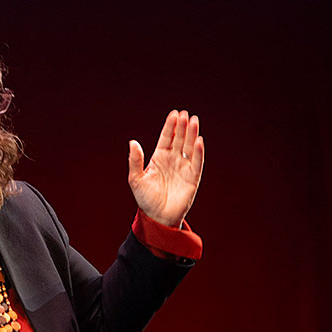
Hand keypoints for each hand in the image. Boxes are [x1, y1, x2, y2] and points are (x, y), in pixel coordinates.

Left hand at [127, 110, 204, 226]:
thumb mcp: (136, 179)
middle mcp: (173, 160)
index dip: (170, 126)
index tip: (174, 114)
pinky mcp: (192, 178)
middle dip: (182, 127)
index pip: (166, 138)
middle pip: (179, 139)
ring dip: (192, 134)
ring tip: (193, 121)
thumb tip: (132, 142)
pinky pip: (196, 162)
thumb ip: (135, 161)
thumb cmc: (145, 199)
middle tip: (185, 114)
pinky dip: (198, 152)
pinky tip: (199, 140)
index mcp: (159, 158)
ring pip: (189, 147)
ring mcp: (183, 168)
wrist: (157, 218)